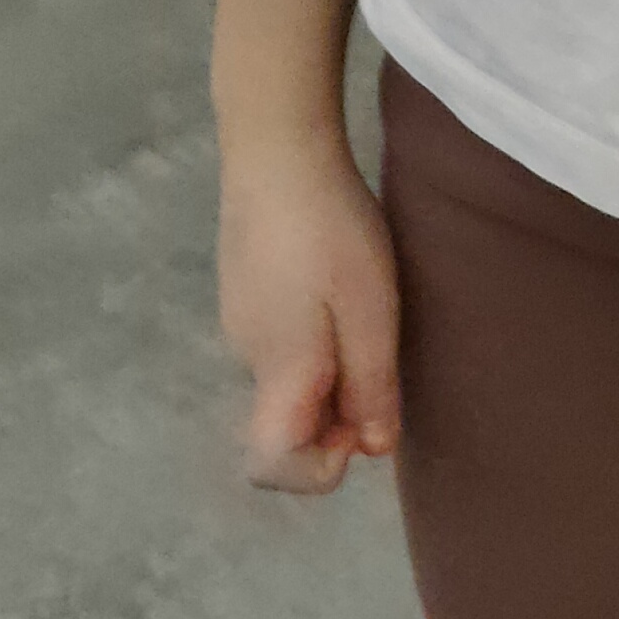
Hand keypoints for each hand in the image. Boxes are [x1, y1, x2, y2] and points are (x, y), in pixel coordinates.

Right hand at [218, 141, 400, 493]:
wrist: (276, 148)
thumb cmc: (330, 230)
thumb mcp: (369, 307)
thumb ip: (369, 383)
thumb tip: (372, 450)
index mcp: (277, 372)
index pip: (271, 466)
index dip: (319, 470)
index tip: (362, 428)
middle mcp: (247, 356)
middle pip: (283, 423)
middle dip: (334, 418)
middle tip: (379, 360)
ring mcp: (238, 318)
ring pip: (284, 378)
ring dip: (328, 373)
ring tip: (366, 312)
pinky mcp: (242, 285)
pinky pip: (278, 340)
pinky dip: (312, 338)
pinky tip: (337, 284)